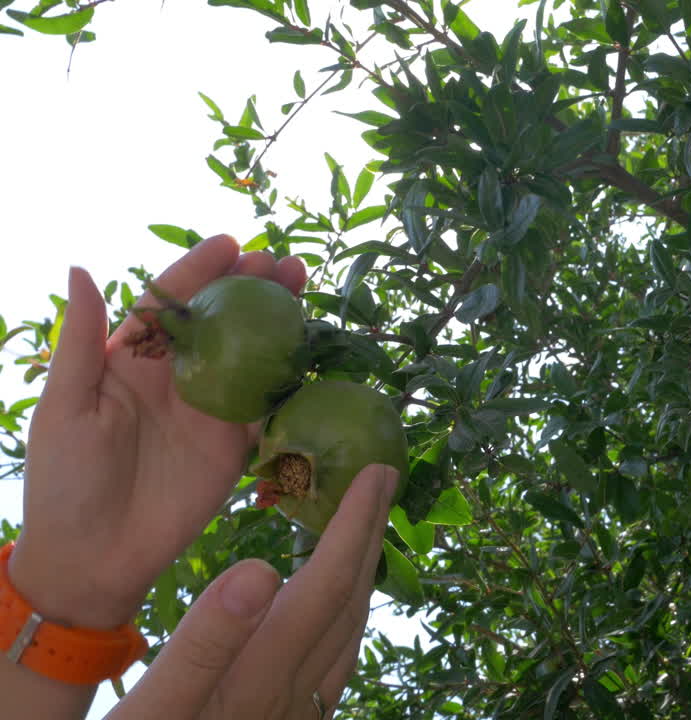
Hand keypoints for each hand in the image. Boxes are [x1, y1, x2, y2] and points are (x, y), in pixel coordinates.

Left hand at [9, 235, 308, 628]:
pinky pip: (269, 406)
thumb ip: (80, 341)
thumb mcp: (64, 407)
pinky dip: (292, 380)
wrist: (94, 557)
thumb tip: (80, 267)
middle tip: (284, 263)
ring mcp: (209, 409)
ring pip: (251, 353)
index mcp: (130, 359)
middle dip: (252, 286)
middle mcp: (175, 376)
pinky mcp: (236, 445)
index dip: (199, 270)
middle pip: (220, 318)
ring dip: (279, 321)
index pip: (169, 300)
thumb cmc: (64, 481)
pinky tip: (314, 352)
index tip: (232, 243)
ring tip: (304, 290)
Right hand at [105, 464, 397, 719]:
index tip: (375, 473)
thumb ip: (205, 643)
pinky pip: (334, 660)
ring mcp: (296, 717)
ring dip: (362, 572)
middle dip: (370, 535)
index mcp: (261, 680)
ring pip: (349, 633)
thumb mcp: (151, 713)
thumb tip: (265, 568)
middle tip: (383, 477)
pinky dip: (343, 614)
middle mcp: (293, 698)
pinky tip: (331, 608)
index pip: (326, 587)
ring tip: (365, 527)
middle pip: (349, 604)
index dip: (354, 526)